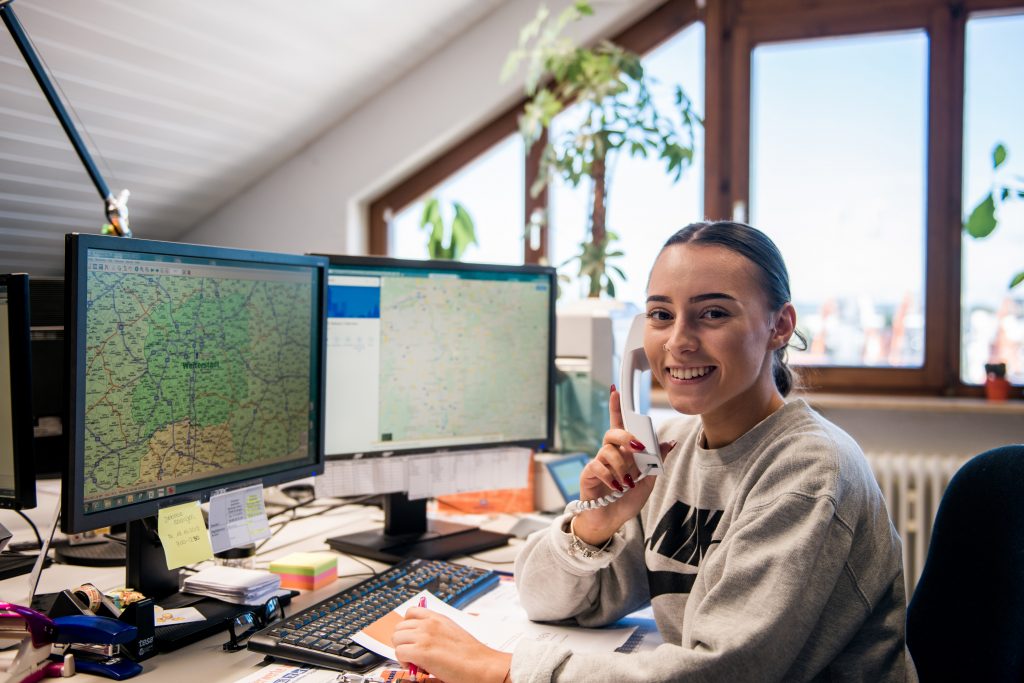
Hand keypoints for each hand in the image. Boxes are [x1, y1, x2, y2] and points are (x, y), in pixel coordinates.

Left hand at [392, 607, 510, 682]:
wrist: (483, 666)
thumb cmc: (472, 655)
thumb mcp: (452, 633)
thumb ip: (436, 631)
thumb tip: (419, 640)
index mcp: (438, 618)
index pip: (410, 612)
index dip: (407, 627)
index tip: (411, 639)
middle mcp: (429, 623)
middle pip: (399, 627)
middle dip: (403, 642)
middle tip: (413, 654)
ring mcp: (424, 636)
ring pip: (396, 639)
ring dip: (402, 651)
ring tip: (415, 662)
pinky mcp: (421, 652)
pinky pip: (399, 653)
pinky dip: (404, 662)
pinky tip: (417, 668)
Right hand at [573, 386, 675, 545]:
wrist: (611, 521)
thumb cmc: (627, 500)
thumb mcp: (649, 481)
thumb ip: (657, 461)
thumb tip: (670, 442)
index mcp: (624, 451)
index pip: (620, 424)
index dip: (616, 407)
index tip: (616, 390)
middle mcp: (609, 453)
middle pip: (613, 433)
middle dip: (626, 437)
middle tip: (637, 448)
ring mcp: (598, 462)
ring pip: (608, 451)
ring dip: (622, 466)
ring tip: (626, 483)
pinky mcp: (588, 473)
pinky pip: (598, 466)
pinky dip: (610, 477)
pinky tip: (615, 487)